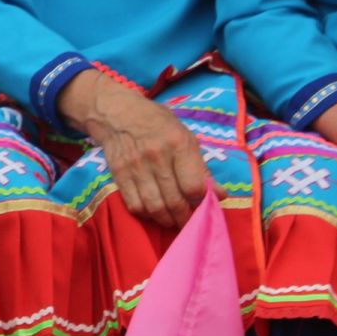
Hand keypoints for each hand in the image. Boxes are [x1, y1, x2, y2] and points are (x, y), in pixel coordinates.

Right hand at [58, 72, 207, 228]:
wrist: (117, 113)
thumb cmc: (158, 123)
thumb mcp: (185, 136)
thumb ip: (201, 167)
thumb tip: (219, 194)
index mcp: (178, 144)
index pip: (193, 186)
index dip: (201, 201)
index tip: (204, 206)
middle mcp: (157, 156)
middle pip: (174, 201)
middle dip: (185, 218)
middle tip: (189, 222)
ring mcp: (135, 167)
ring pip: (154, 207)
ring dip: (167, 220)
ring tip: (173, 220)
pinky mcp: (119, 175)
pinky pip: (135, 205)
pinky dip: (147, 214)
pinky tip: (154, 212)